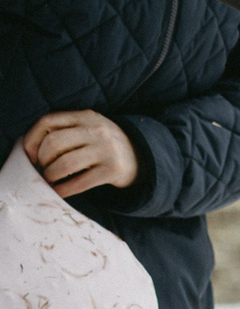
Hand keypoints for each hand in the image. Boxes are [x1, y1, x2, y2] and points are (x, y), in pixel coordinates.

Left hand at [22, 111, 138, 197]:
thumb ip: (63, 130)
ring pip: (63, 165)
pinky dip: (62, 190)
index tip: (31, 155)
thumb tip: (29, 151)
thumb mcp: (88, 128)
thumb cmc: (102, 145)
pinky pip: (78, 183)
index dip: (31, 140)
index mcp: (86, 116)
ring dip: (50, 176)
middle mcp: (98, 130)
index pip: (48, 121)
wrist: (140, 157)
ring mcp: (107, 150)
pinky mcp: (113, 170)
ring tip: (51, 179)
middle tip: (44, 169)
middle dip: (42, 161)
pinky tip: (59, 192)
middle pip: (53, 143)